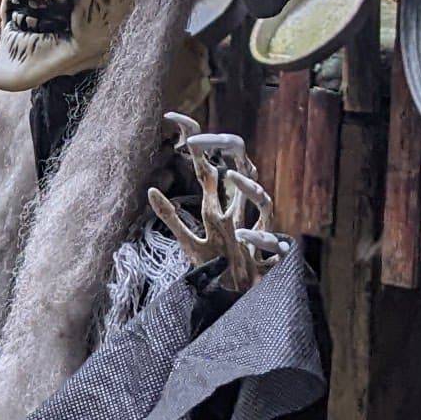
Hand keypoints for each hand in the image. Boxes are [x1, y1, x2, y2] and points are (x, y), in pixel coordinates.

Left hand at [148, 119, 284, 292]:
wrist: (241, 301)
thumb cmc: (218, 268)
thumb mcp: (189, 243)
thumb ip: (172, 217)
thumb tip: (150, 190)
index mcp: (218, 205)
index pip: (207, 165)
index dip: (193, 139)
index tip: (170, 118)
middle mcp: (239, 211)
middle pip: (240, 166)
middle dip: (225, 146)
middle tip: (197, 139)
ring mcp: (256, 230)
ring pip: (262, 200)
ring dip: (249, 188)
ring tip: (231, 175)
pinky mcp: (269, 257)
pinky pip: (270, 242)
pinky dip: (259, 238)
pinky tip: (244, 235)